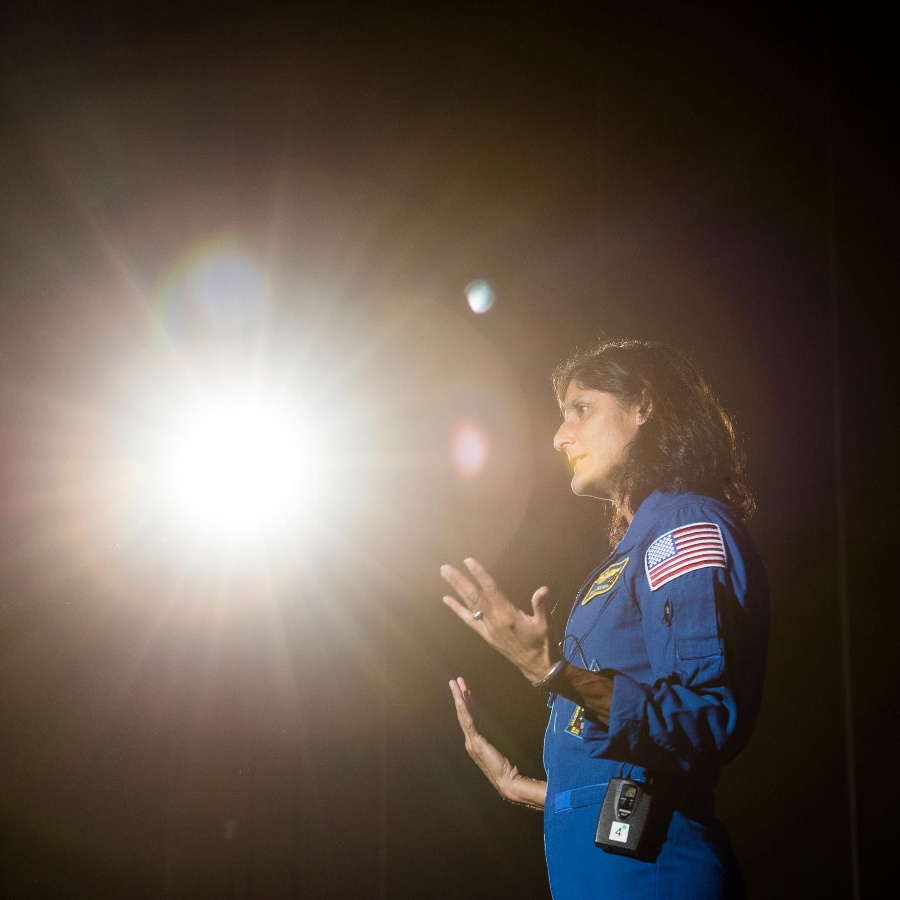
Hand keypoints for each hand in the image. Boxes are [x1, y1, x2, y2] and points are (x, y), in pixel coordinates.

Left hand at [441, 558, 554, 682]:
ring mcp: (487, 628)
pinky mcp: (485, 635)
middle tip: (445, 568)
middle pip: (473, 595)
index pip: (490, 589)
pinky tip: (446, 599)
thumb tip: (543, 589)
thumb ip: (540, 606)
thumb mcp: (545, 624)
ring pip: (469, 605)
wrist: (537, 667)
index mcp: (507, 614)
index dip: (479, 574)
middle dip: (459, 580)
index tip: (468, 561)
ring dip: (456, 589)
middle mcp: (493, 619)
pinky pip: (468, 620)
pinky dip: (457, 609)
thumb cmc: (542, 642)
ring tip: (445, 575)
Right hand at [449, 677, 545, 809]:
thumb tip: (494, 727)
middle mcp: (470, 741)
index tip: (464, 689)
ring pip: (463, 715)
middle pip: (463, 714)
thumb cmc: (507, 769)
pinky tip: (461, 697)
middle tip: (455, 681)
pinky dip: (463, 708)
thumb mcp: (499, 749)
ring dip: (458, 698)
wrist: (508, 782)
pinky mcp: (476, 743)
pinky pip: (468, 721)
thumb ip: (495, 739)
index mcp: (475, 742)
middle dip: (459, 696)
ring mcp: (471, 742)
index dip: (467, 702)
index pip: (469, 718)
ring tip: (454, 683)